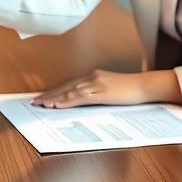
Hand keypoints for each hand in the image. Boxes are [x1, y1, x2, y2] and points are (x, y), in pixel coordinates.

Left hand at [32, 69, 181, 108]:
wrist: (146, 86)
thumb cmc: (132, 89)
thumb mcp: (112, 89)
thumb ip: (98, 92)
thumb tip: (86, 101)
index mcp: (94, 76)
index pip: (69, 84)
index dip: (55, 90)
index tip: (44, 96)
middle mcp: (92, 77)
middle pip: (65, 87)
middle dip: (49, 94)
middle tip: (35, 101)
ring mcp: (96, 84)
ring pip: (69, 92)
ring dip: (54, 99)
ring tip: (41, 104)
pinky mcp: (101, 93)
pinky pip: (79, 98)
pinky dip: (66, 102)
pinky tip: (57, 106)